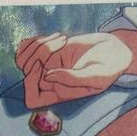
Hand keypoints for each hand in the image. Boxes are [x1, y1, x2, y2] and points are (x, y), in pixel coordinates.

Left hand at [15, 30, 136, 107]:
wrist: (113, 51)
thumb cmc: (108, 69)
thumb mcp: (95, 77)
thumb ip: (72, 79)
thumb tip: (47, 75)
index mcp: (59, 95)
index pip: (31, 99)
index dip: (31, 83)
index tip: (44, 65)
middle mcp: (49, 82)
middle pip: (26, 72)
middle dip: (38, 54)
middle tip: (60, 42)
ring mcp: (47, 65)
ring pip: (24, 58)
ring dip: (38, 44)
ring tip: (62, 38)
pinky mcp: (48, 51)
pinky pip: (29, 47)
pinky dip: (38, 38)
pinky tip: (58, 36)